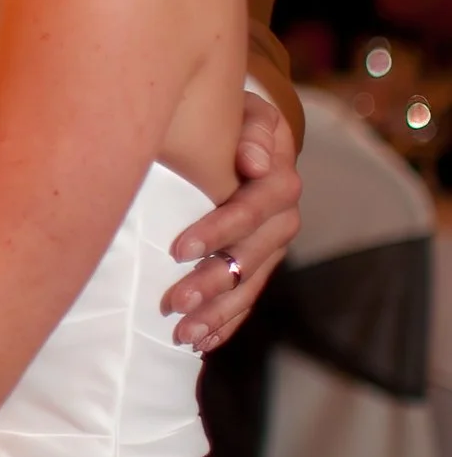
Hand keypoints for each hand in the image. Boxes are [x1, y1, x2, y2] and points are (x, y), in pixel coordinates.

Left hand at [165, 95, 300, 350]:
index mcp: (279, 183)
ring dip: (216, 313)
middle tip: (173, 304)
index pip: (252, 211)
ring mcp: (271, 248)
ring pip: (248, 286)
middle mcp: (282, 221)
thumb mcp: (245, 114)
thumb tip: (253, 161)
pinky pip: (247, 299)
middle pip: (250, 258)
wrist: (241, 136)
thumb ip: (251, 132)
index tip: (177, 249)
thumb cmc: (232, 120)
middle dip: (212, 283)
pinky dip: (225, 322)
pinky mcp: (258, 265)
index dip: (218, 231)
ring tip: (181, 334)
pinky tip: (200, 342)